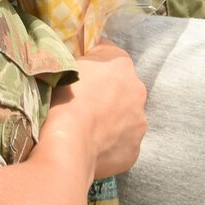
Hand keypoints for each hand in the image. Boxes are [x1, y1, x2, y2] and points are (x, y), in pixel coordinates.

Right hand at [47, 41, 145, 178]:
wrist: (70, 143)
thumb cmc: (65, 98)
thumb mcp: (66, 63)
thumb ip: (83, 59)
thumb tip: (85, 59)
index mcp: (121, 64)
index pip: (108, 54)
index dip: (92, 64)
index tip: (79, 74)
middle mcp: (138, 90)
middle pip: (122, 87)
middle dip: (107, 93)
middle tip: (82, 103)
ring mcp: (139, 122)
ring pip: (126, 116)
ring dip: (111, 119)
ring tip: (87, 128)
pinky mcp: (134, 149)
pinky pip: (122, 142)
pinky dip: (110, 143)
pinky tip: (92, 145)